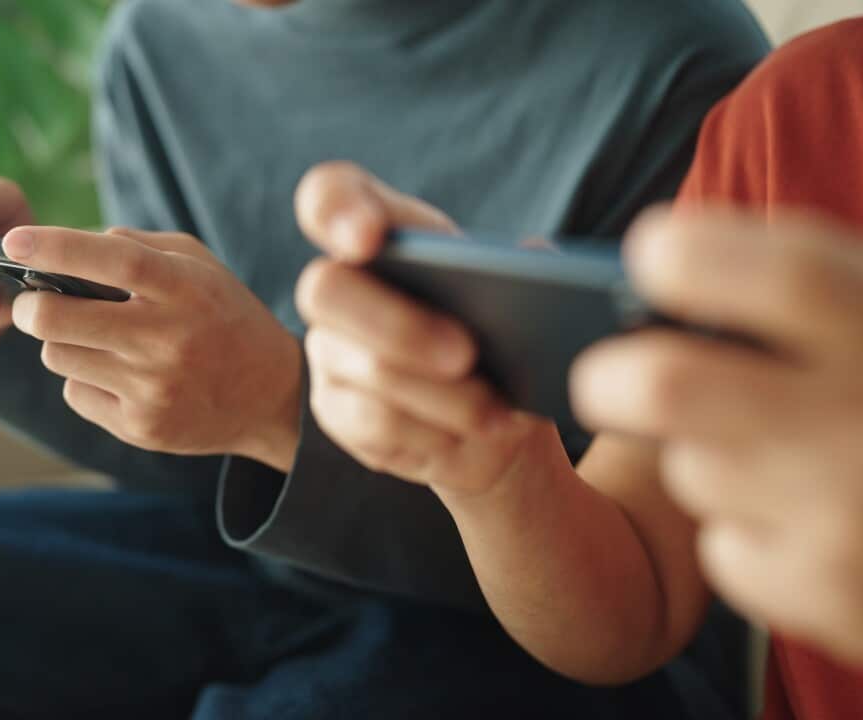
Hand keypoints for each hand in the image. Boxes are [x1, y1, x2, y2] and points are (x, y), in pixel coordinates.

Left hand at [1, 225, 301, 469]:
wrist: (272, 397)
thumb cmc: (226, 317)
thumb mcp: (201, 267)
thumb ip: (139, 247)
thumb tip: (70, 246)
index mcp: (186, 291)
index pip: (114, 263)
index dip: (58, 248)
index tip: (14, 240)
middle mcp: (168, 341)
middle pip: (61, 320)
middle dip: (31, 306)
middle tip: (31, 302)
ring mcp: (153, 390)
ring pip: (60, 357)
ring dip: (64, 342)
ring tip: (95, 338)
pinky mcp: (142, 428)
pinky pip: (77, 394)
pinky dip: (85, 379)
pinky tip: (118, 375)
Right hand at [295, 161, 565, 496]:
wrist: (497, 417)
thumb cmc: (502, 335)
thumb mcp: (521, 293)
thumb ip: (525, 265)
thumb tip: (537, 255)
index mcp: (382, 235)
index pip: (328, 196)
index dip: (334, 208)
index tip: (367, 238)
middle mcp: (338, 287)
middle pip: (325, 290)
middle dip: (400, 325)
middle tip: (466, 354)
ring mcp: (328, 350)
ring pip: (366, 371)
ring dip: (442, 397)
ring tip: (497, 414)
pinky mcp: (334, 410)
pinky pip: (373, 425)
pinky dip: (434, 433)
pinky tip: (471, 438)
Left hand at [572, 207, 862, 691]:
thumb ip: (837, 296)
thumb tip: (684, 267)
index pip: (746, 266)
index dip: (674, 253)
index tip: (654, 259)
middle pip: (658, 383)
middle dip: (612, 376)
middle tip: (615, 374)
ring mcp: (850, 528)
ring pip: (690, 471)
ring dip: (710, 456)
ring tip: (785, 455)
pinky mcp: (838, 604)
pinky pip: (724, 551)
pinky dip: (748, 533)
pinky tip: (814, 524)